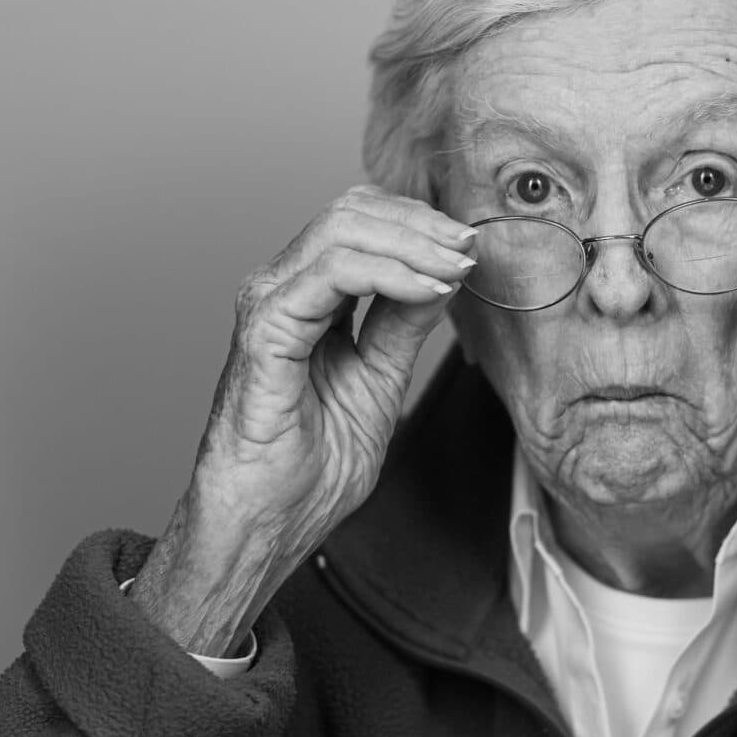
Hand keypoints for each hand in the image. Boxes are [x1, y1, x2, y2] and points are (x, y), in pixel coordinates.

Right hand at [131, 185, 476, 653]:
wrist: (267, 525)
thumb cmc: (309, 469)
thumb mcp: (380, 381)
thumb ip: (403, 325)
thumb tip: (445, 273)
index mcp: (306, 299)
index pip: (360, 224)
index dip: (419, 224)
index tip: (471, 247)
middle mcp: (282, 290)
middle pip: (351, 211)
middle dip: (421, 223)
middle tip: (469, 247)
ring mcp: (269, 305)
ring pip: (341, 228)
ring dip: (413, 241)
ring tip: (457, 267)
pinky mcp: (265, 330)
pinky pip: (332, 273)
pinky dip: (389, 272)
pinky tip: (429, 291)